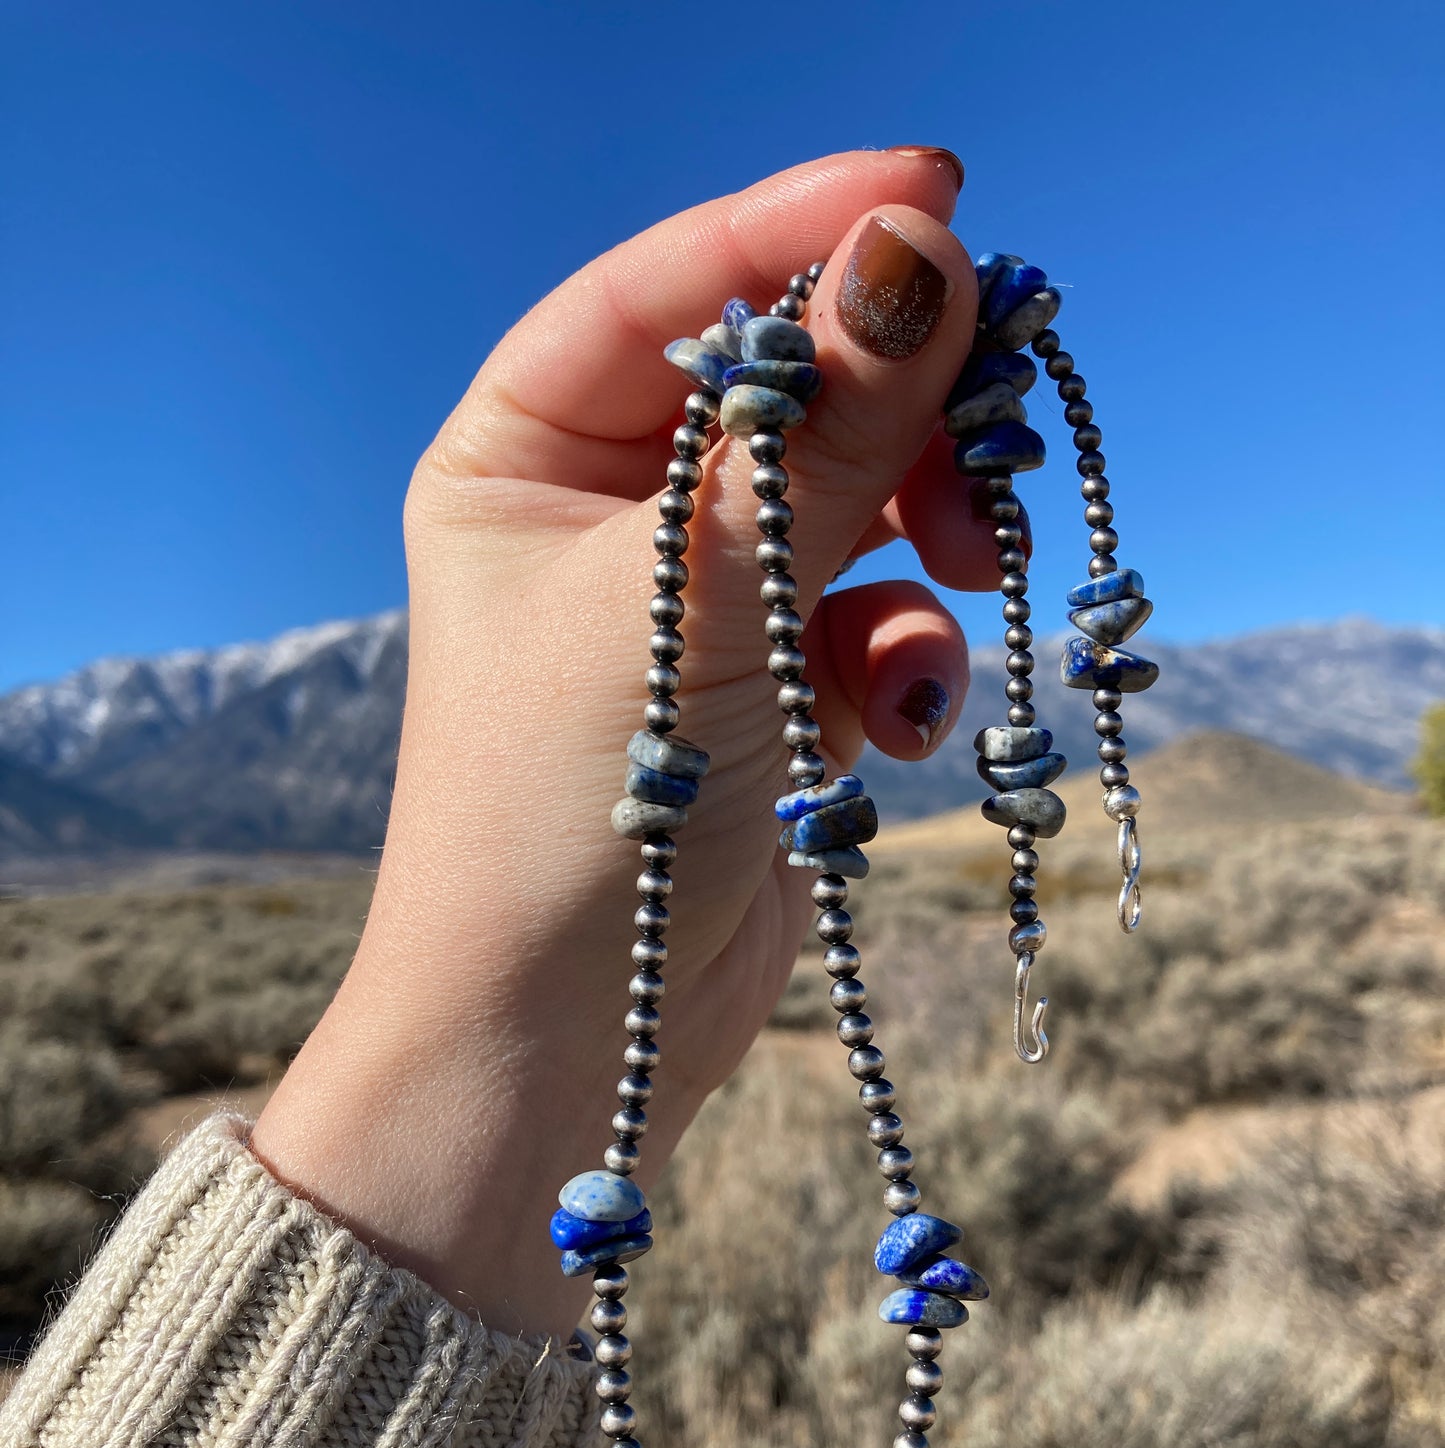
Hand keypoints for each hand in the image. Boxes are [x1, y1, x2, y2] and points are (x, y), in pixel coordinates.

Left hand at [253, 149, 1001, 1335]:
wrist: (567, 1044)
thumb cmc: (573, 814)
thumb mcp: (699, 601)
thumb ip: (818, 434)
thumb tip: (926, 251)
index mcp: (525, 455)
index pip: (671, 290)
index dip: (798, 229)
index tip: (937, 194)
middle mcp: (610, 517)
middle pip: (786, 384)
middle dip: (896, 398)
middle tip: (996, 410)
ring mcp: (702, 607)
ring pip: (856, 498)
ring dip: (923, 527)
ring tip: (960, 567)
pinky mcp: (777, 694)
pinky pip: (878, 618)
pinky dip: (909, 652)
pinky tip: (901, 715)